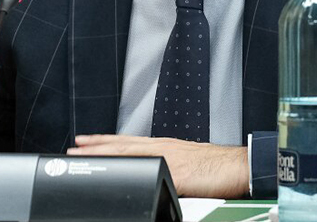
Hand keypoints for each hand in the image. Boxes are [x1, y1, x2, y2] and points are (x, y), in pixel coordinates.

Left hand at [67, 135, 247, 197]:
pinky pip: (152, 171)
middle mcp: (164, 148)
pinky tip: (120, 174)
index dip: (104, 141)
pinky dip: (134, 171)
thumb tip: (152, 175)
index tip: (84, 141)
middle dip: (97, 147)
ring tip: (84, 156)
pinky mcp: (179, 173)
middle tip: (73, 148)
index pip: (128, 141)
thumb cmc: (219, 167)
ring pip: (132, 153)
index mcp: (165, 146)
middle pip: (124, 145)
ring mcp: (170, 159)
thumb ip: (168, 166)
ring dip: (107, 154)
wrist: (243, 166)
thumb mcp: (187, 163)